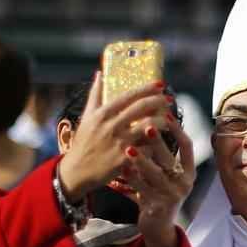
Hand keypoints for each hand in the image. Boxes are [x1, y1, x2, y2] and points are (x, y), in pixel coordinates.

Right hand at [58, 72, 170, 200]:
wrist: (77, 172)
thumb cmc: (83, 143)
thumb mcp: (86, 117)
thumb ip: (95, 95)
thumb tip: (100, 74)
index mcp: (102, 114)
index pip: (129, 96)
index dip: (147, 88)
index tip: (160, 84)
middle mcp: (111, 126)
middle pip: (141, 108)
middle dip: (159, 101)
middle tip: (169, 100)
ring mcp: (119, 142)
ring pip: (148, 126)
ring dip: (162, 121)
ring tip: (169, 120)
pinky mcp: (125, 159)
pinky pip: (147, 148)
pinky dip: (155, 143)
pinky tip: (161, 142)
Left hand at [115, 112, 196, 246]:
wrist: (159, 226)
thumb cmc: (159, 193)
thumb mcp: (166, 174)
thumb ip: (160, 155)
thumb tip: (148, 122)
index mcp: (188, 171)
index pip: (187, 146)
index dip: (177, 129)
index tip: (165, 113)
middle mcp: (184, 182)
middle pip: (171, 158)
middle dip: (158, 142)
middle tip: (146, 126)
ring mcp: (172, 196)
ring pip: (156, 175)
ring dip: (142, 161)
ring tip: (129, 149)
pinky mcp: (159, 207)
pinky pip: (143, 190)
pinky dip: (131, 180)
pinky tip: (120, 171)